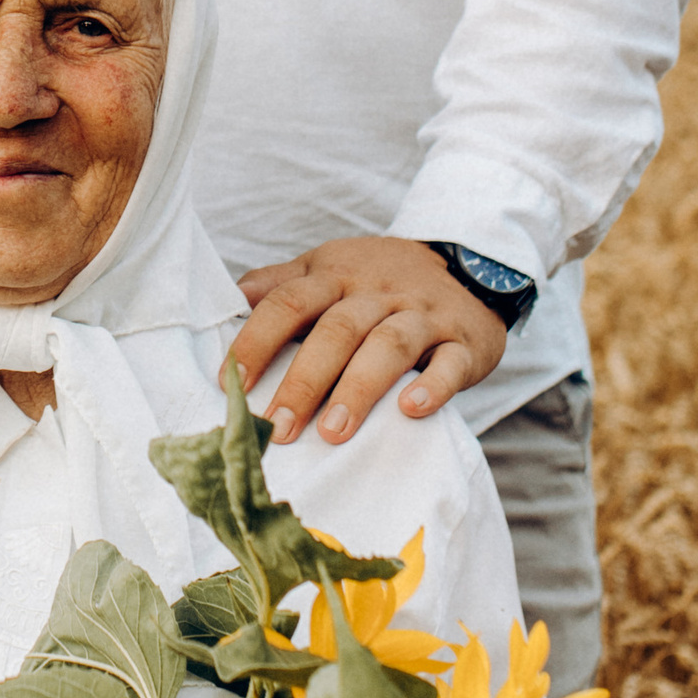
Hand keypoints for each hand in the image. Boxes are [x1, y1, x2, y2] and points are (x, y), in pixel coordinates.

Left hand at [228, 235, 509, 444]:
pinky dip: (432, 386)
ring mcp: (423, 316)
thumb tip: (227, 301)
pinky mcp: (464, 343)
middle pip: (336, 331)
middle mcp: (377, 292)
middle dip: (304, 380)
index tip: (229, 382)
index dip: (257, 340)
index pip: (288, 302)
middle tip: (277, 427)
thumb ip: (279, 283)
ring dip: (358, 389)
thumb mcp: (329, 267)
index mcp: (335, 275)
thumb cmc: (380, 280)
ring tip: (332, 432)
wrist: (470, 265)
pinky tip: (410, 409)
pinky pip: (450, 363)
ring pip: (389, 346)